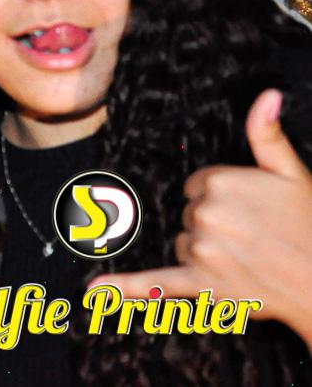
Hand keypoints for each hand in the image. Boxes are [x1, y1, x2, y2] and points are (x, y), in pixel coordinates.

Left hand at [94, 89, 311, 347]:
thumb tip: (266, 96)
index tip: (250, 209)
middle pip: (188, 213)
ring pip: (182, 243)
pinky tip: (94, 290)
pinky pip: (155, 283)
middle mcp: (205, 213)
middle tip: (255, 236)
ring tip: (249, 259)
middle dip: (215, 225)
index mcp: (219, 181)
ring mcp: (201, 249)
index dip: (223, 198)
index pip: (196, 185)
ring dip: (206, 253)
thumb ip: (268, 134)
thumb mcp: (292, 173)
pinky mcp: (202, 284)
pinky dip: (125, 288)